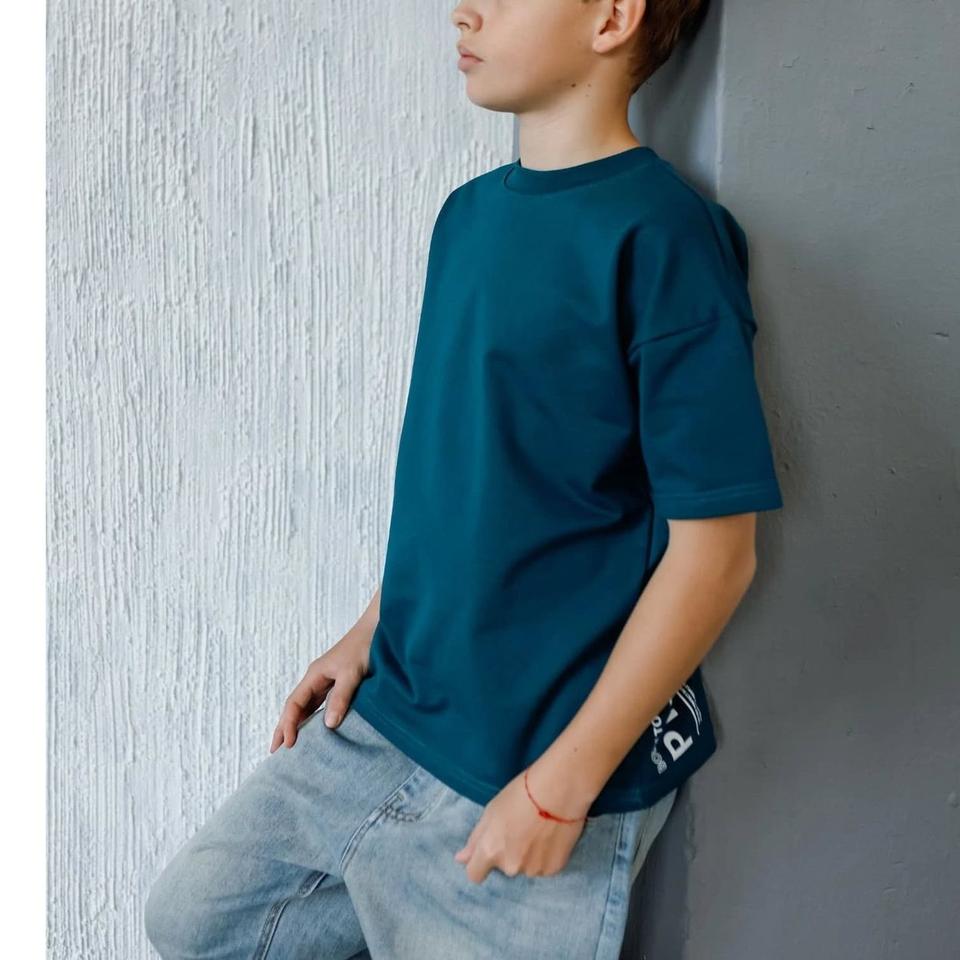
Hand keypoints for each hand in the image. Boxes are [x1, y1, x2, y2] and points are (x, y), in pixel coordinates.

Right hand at [269, 623, 372, 751]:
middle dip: (284, 728)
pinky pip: (319, 705)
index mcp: (314, 675)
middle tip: (275, 752)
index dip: (288, 724)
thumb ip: (340, 697)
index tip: (287, 745)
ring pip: (306, 707)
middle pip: (295, 707)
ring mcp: (326, 682)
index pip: (294, 704)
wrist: (376, 629)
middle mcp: (316, 679)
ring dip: (297, 725)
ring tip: (289, 746)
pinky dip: (313, 719)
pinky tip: (314, 730)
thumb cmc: (363, 647)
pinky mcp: (337, 684)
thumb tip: (328, 725)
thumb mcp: (351, 673)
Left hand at [453, 765, 591, 883]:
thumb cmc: (522, 793)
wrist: (558, 790)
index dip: (479, 864)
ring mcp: (533, 870)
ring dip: (528, 855)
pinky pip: (544, 867)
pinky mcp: (553, 869)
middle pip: (503, 867)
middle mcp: (510, 866)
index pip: (474, 874)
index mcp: (490, 850)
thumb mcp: (491, 811)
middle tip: (521, 828)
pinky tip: (551, 836)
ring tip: (539, 829)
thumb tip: (460, 859)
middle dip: (508, 853)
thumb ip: (476, 839)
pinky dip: (545, 856)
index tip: (488, 851)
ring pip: (525, 867)